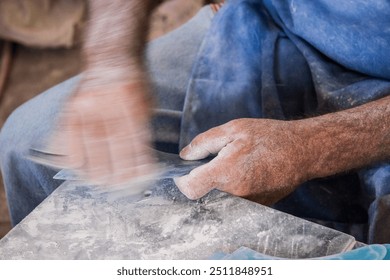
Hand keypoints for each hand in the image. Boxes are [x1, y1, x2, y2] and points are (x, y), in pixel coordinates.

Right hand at [38, 79, 156, 186]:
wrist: (112, 57)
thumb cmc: (135, 83)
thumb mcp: (148, 102)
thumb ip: (142, 127)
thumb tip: (141, 160)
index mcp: (133, 103)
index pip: (134, 140)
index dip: (135, 163)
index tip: (137, 180)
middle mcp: (109, 103)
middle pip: (111, 143)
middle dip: (115, 169)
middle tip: (116, 187)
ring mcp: (88, 103)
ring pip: (90, 141)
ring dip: (93, 166)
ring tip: (98, 182)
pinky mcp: (72, 104)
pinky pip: (69, 132)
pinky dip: (71, 151)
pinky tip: (75, 166)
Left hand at [174, 118, 311, 204]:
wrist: (303, 151)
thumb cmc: (269, 137)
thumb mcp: (233, 129)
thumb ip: (203, 143)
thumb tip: (185, 155)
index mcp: (226, 173)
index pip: (189, 189)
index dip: (182, 180)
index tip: (185, 171)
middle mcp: (235, 194)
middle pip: (202, 196)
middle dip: (200, 182)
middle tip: (210, 165)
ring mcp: (247, 204)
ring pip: (218, 200)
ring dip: (216, 187)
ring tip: (231, 168)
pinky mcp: (256, 208)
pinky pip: (234, 203)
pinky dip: (231, 192)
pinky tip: (243, 175)